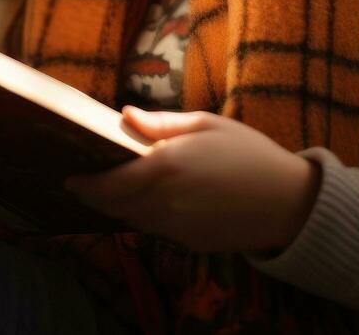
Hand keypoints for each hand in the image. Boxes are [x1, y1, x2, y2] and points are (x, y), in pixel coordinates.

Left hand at [62, 105, 320, 254]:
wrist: (288, 202)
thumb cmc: (249, 153)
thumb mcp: (206, 124)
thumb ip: (160, 124)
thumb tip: (123, 115)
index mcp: (166, 167)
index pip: (111, 182)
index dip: (86, 184)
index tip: (69, 177)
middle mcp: (165, 203)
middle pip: (115, 206)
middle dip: (95, 196)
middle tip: (80, 184)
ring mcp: (176, 227)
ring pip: (132, 220)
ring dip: (117, 207)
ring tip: (108, 189)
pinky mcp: (189, 243)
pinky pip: (155, 229)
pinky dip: (142, 216)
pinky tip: (145, 200)